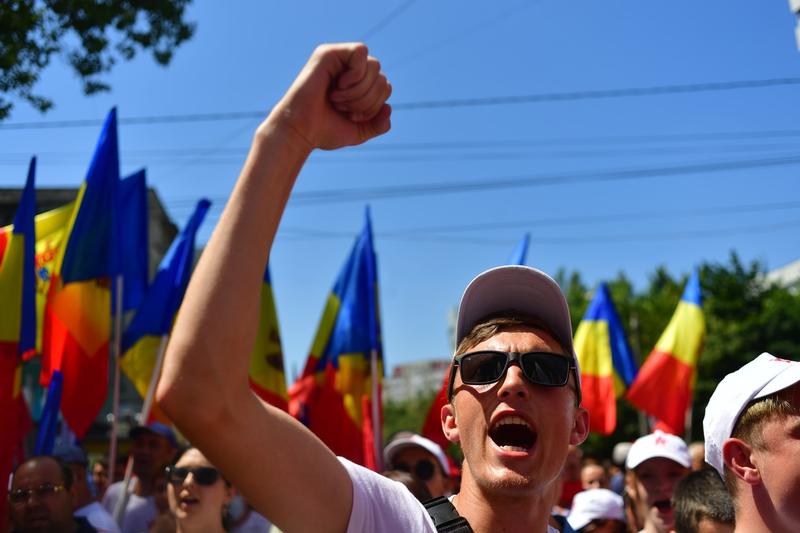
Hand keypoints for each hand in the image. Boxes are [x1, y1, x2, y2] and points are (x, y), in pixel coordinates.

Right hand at [266, 43, 391, 150]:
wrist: (301, 132)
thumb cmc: (323, 131)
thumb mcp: (358, 131)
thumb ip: (378, 124)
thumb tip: (388, 108)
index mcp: (356, 84)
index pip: (385, 86)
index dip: (375, 105)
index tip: (353, 117)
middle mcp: (348, 69)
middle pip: (381, 76)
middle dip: (368, 100)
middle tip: (345, 109)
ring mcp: (338, 59)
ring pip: (374, 65)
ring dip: (360, 91)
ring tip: (338, 100)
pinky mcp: (328, 53)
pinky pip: (360, 52)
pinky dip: (355, 75)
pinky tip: (338, 87)